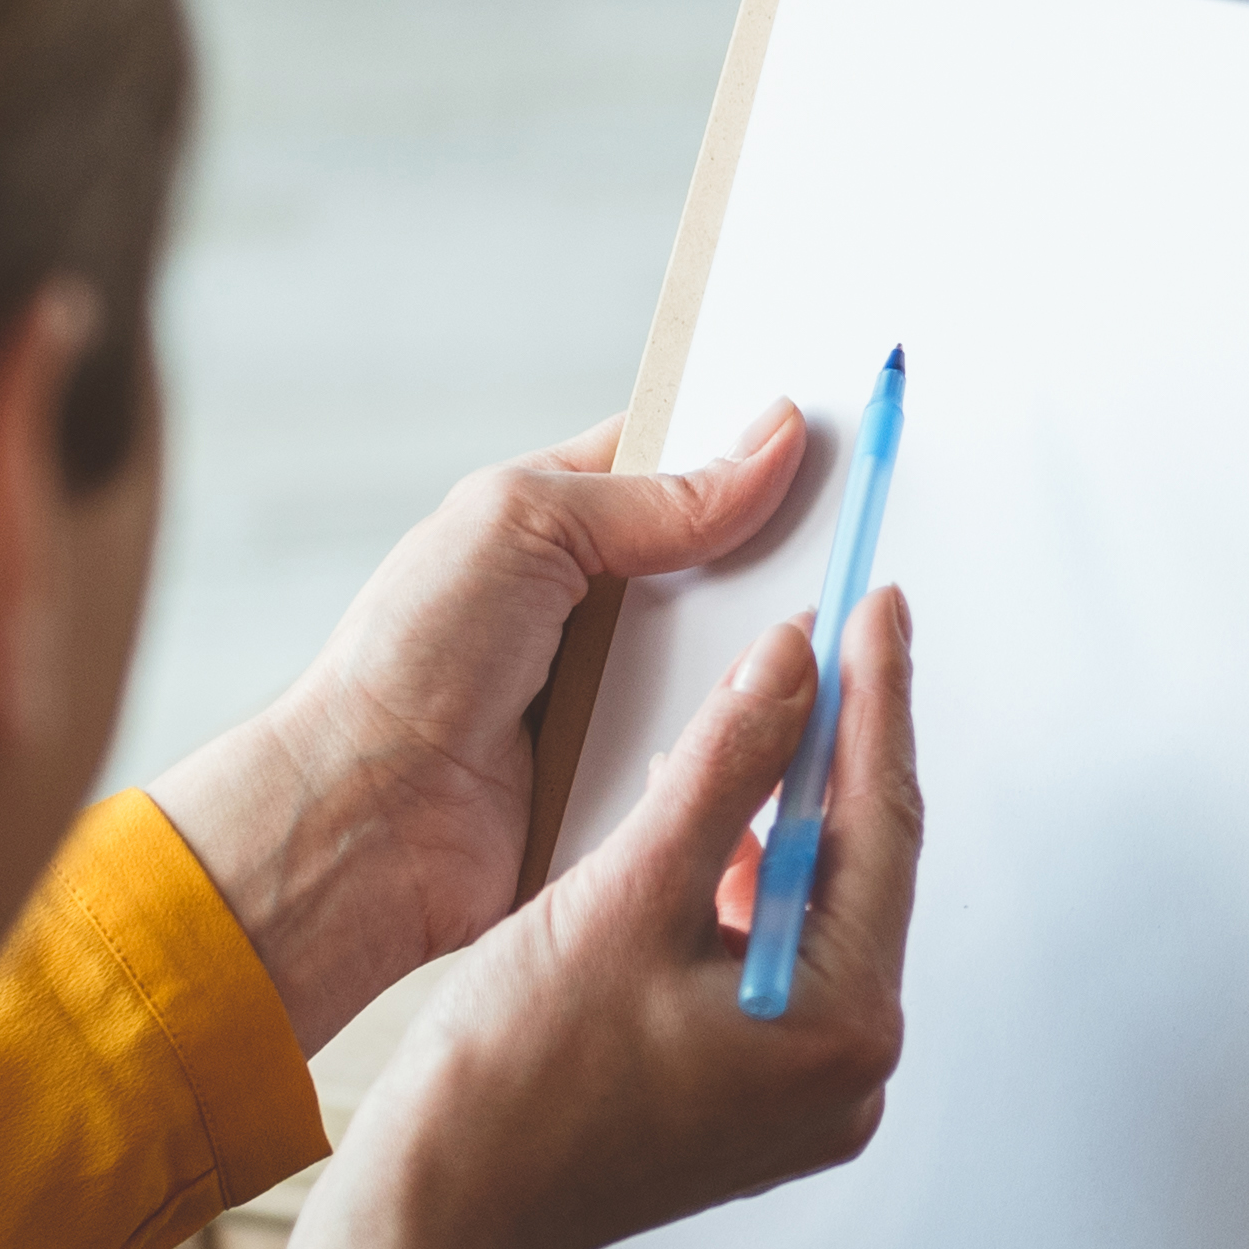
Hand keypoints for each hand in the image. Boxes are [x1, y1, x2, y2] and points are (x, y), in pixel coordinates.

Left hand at [146, 403, 814, 1051]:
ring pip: (746, 656)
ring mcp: (629, 694)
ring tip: (869, 613)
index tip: (839, 429)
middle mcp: (604, 605)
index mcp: (563, 520)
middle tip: (881, 524)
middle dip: (793, 551)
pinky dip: (765, 733)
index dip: (752, 443)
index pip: (679, 459)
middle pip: (734, 563)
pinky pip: (732, 744)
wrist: (367, 820)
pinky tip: (823, 712)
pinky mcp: (648, 774)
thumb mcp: (524, 525)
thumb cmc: (409, 658)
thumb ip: (656, 493)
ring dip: (787, 648)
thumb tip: (773, 438)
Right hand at [266, 588, 921, 1248]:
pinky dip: (747, 894)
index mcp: (840, 1025)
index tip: (877, 611)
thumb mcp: (629, 891)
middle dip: (832, 755)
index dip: (878, 701)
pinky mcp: (758, 1102)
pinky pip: (779, 963)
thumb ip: (726, 764)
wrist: (437, 1212)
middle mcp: (848, 1072)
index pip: (883, 824)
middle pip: (863, 869)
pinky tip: (704, 842)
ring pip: (816, 912)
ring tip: (740, 734)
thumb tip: (794, 667)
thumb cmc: (511, 1086)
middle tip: (827, 646)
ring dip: (779, 823)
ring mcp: (806, 1096)